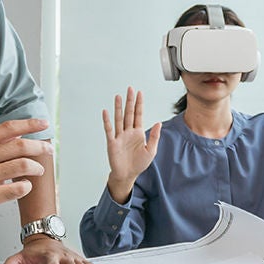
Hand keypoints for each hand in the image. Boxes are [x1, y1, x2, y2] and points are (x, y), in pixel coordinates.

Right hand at [0, 119, 50, 229]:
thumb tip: (18, 134)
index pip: (8, 128)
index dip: (29, 124)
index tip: (43, 123)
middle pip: (20, 145)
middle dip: (40, 147)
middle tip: (48, 150)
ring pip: (22, 165)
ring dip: (36, 168)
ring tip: (38, 171)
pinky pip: (18, 188)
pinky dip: (26, 187)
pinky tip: (24, 187)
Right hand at [103, 87, 161, 203]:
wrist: (128, 175)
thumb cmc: (139, 164)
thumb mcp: (151, 151)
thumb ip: (154, 136)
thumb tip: (158, 123)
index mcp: (138, 133)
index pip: (138, 115)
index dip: (139, 104)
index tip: (140, 93)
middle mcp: (128, 132)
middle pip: (129, 113)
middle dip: (130, 101)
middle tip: (130, 89)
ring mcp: (119, 136)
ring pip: (119, 119)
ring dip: (118, 108)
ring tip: (118, 96)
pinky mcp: (112, 142)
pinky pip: (109, 130)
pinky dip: (107, 121)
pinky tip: (105, 112)